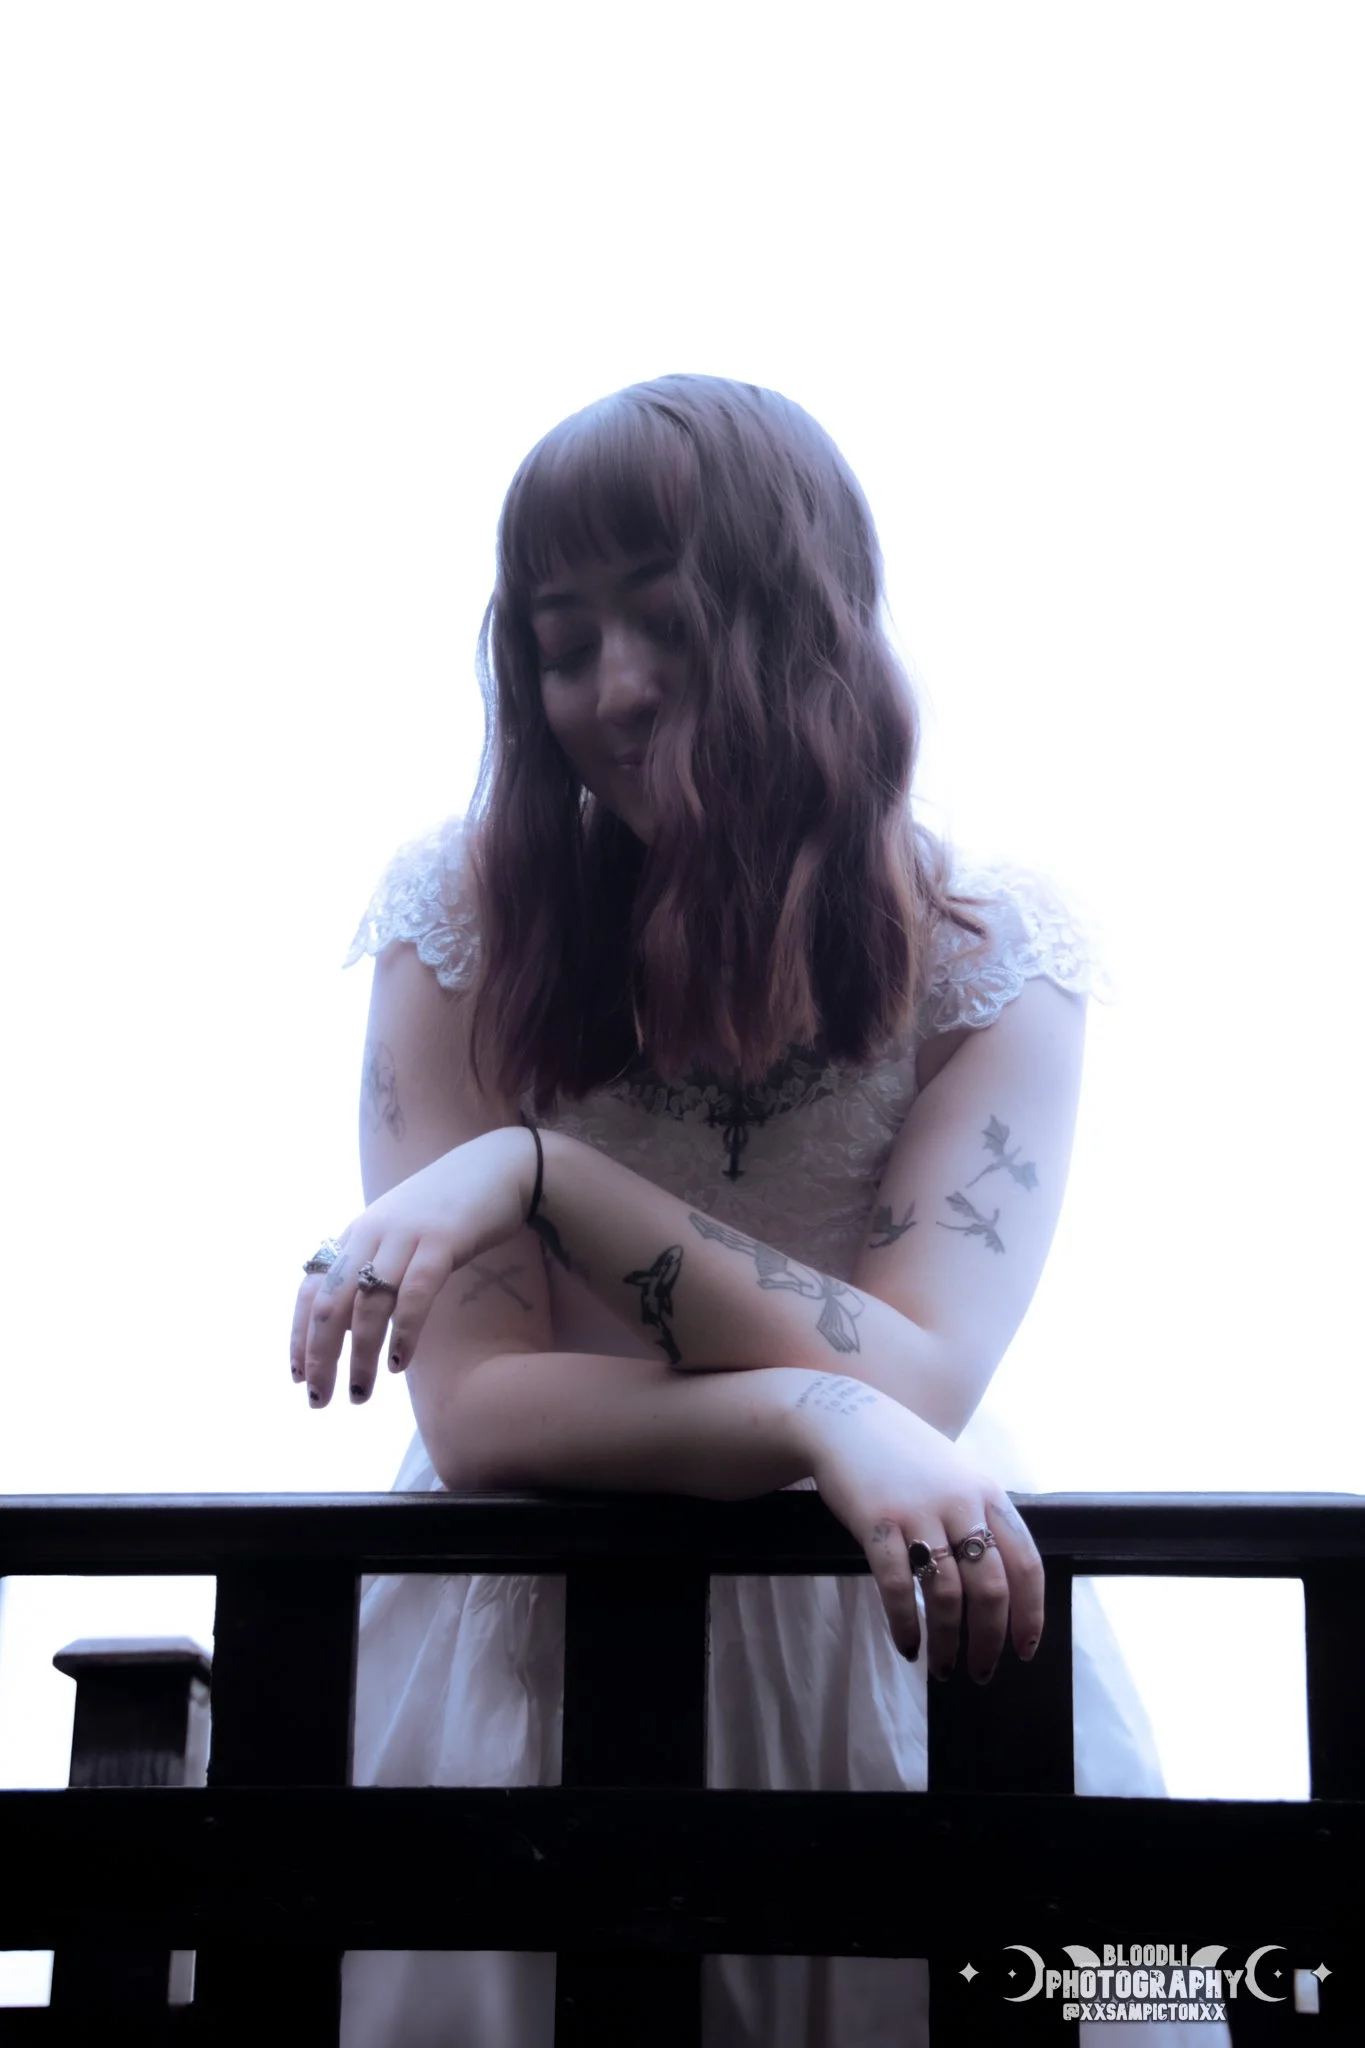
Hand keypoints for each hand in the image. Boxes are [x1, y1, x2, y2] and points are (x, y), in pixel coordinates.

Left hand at [289, 1126, 533, 1406]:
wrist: (498, 1168)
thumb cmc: (449, 1208)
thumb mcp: (398, 1234)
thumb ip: (372, 1268)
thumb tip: (348, 1324)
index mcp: (356, 1235)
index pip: (310, 1290)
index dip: (299, 1335)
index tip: (299, 1376)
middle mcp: (370, 1234)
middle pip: (329, 1303)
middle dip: (320, 1356)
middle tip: (320, 1400)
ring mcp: (403, 1236)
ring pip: (367, 1305)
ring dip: (359, 1355)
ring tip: (360, 1393)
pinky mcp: (440, 1240)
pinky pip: (414, 1294)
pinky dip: (403, 1332)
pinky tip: (398, 1363)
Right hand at [788, 1374, 1043, 1681]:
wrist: (844, 1418)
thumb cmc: (903, 1454)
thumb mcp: (956, 1475)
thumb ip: (979, 1517)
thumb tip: (1000, 1585)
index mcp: (987, 1493)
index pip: (1026, 1563)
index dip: (1030, 1613)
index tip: (1024, 1649)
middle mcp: (960, 1503)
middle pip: (990, 1588)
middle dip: (989, 1640)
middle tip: (980, 1671)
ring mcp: (918, 1512)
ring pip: (947, 1595)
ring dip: (948, 1642)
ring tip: (942, 1667)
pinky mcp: (877, 1522)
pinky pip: (899, 1586)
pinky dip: (906, 1624)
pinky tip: (907, 1645)